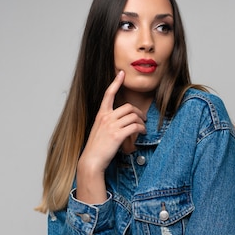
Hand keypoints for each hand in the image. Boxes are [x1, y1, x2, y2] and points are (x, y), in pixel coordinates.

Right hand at [76, 71, 145, 203]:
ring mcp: (111, 126)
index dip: (116, 82)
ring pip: (133, 116)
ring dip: (141, 121)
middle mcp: (106, 117)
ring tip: (143, 128)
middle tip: (143, 118)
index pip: (108, 94)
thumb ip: (108, 123)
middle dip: (138, 112)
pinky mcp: (117, 135)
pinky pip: (134, 126)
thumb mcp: (99, 131)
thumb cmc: (96, 148)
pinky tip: (142, 132)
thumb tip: (122, 122)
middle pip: (128, 107)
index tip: (121, 73)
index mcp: (101, 115)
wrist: (91, 160)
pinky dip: (141, 128)